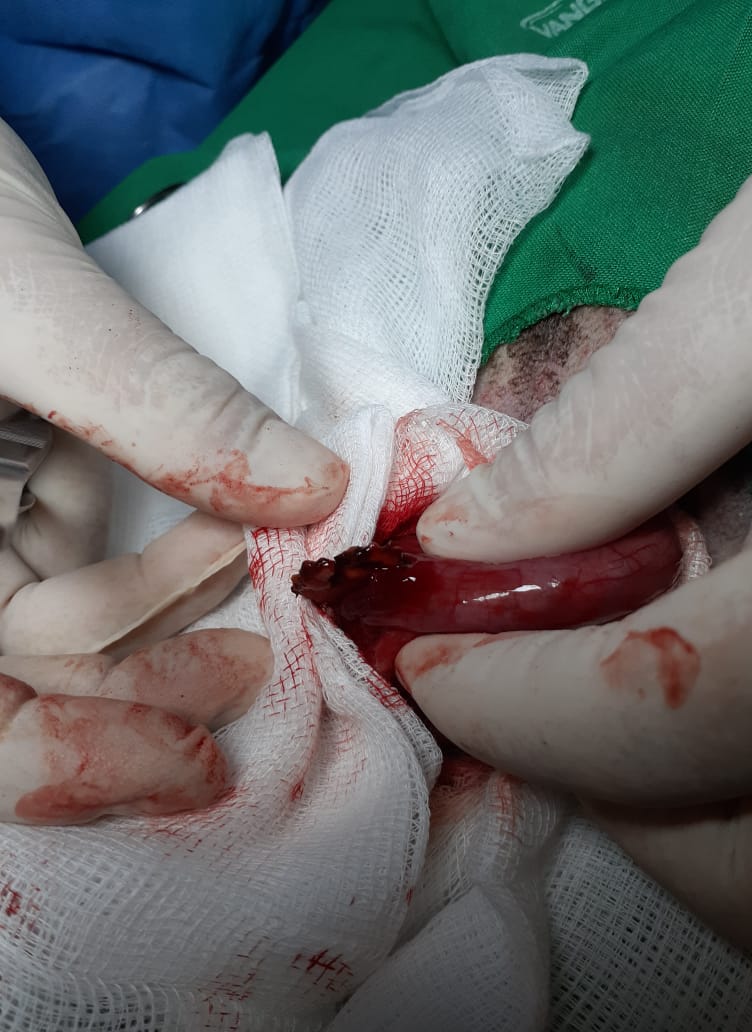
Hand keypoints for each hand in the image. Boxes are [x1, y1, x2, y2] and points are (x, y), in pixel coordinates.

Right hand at [0, 119, 347, 821]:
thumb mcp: (26, 297)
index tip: (196, 758)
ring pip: (65, 632)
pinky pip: (86, 566)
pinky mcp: (21, 494)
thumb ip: (157, 402)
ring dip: (162, 626)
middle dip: (138, 692)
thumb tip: (314, 487)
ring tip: (251, 592)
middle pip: (23, 685)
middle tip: (248, 675)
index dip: (72, 758)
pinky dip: (156, 570)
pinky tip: (217, 541)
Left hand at [397, 153, 751, 962]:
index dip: (528, 702)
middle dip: (591, 772)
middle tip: (511, 675)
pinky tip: (719, 669)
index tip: (428, 659)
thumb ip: (634, 411)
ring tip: (612, 669)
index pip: (690, 709)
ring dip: (669, 800)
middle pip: (748, 853)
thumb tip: (475, 531)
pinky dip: (739, 789)